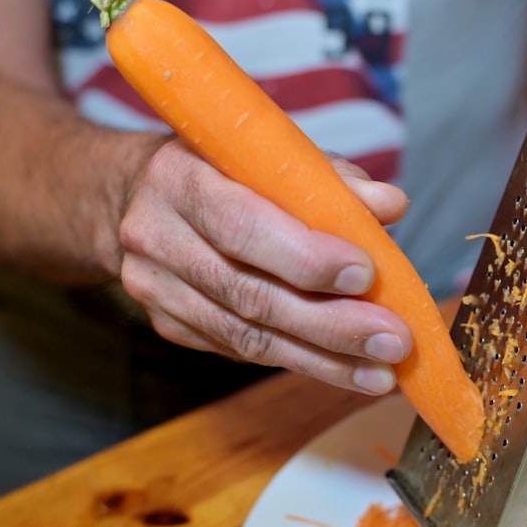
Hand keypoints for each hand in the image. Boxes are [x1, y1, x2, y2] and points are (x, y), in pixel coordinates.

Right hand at [118, 138, 412, 393]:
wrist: (133, 198)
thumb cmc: (221, 170)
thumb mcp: (267, 155)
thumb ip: (328, 179)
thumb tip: (390, 205)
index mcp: (180, 177)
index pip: (242, 225)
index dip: (305, 256)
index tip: (366, 274)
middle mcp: (157, 236)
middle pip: (249, 294)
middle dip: (330, 325)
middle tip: (392, 342)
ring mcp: (156, 289)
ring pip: (247, 337)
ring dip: (323, 359)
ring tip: (382, 371)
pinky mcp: (169, 325)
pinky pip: (241, 350)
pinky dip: (299, 361)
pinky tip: (346, 369)